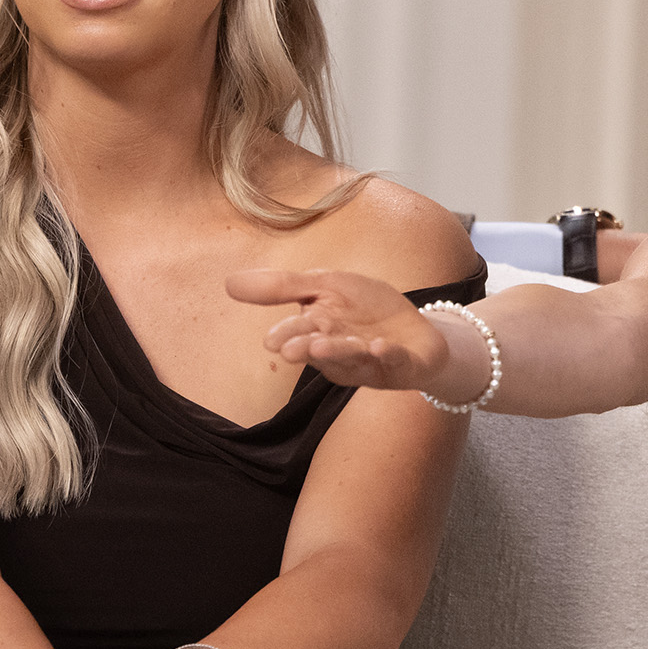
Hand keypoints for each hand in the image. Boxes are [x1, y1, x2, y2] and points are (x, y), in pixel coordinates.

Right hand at [229, 268, 471, 396]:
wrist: (418, 330)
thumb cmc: (368, 309)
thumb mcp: (327, 285)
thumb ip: (283, 286)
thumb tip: (229, 283)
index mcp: (319, 328)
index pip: (298, 331)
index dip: (286, 335)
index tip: (271, 341)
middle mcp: (340, 349)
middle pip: (321, 349)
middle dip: (307, 348)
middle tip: (290, 350)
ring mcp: (369, 361)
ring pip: (352, 357)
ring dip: (339, 351)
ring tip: (324, 345)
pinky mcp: (400, 365)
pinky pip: (393, 360)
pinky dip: (387, 354)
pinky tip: (379, 346)